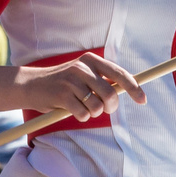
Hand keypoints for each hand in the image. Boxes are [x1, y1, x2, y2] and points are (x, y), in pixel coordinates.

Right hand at [16, 52, 143, 121]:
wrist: (32, 85)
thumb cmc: (63, 83)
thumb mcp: (84, 75)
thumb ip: (103, 80)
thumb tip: (130, 90)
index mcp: (91, 60)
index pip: (119, 74)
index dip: (134, 88)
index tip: (143, 100)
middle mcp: (83, 67)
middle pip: (111, 94)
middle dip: (110, 107)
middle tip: (103, 109)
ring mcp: (72, 81)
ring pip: (97, 107)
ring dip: (93, 113)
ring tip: (83, 108)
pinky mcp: (63, 95)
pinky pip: (83, 114)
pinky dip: (81, 117)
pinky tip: (72, 110)